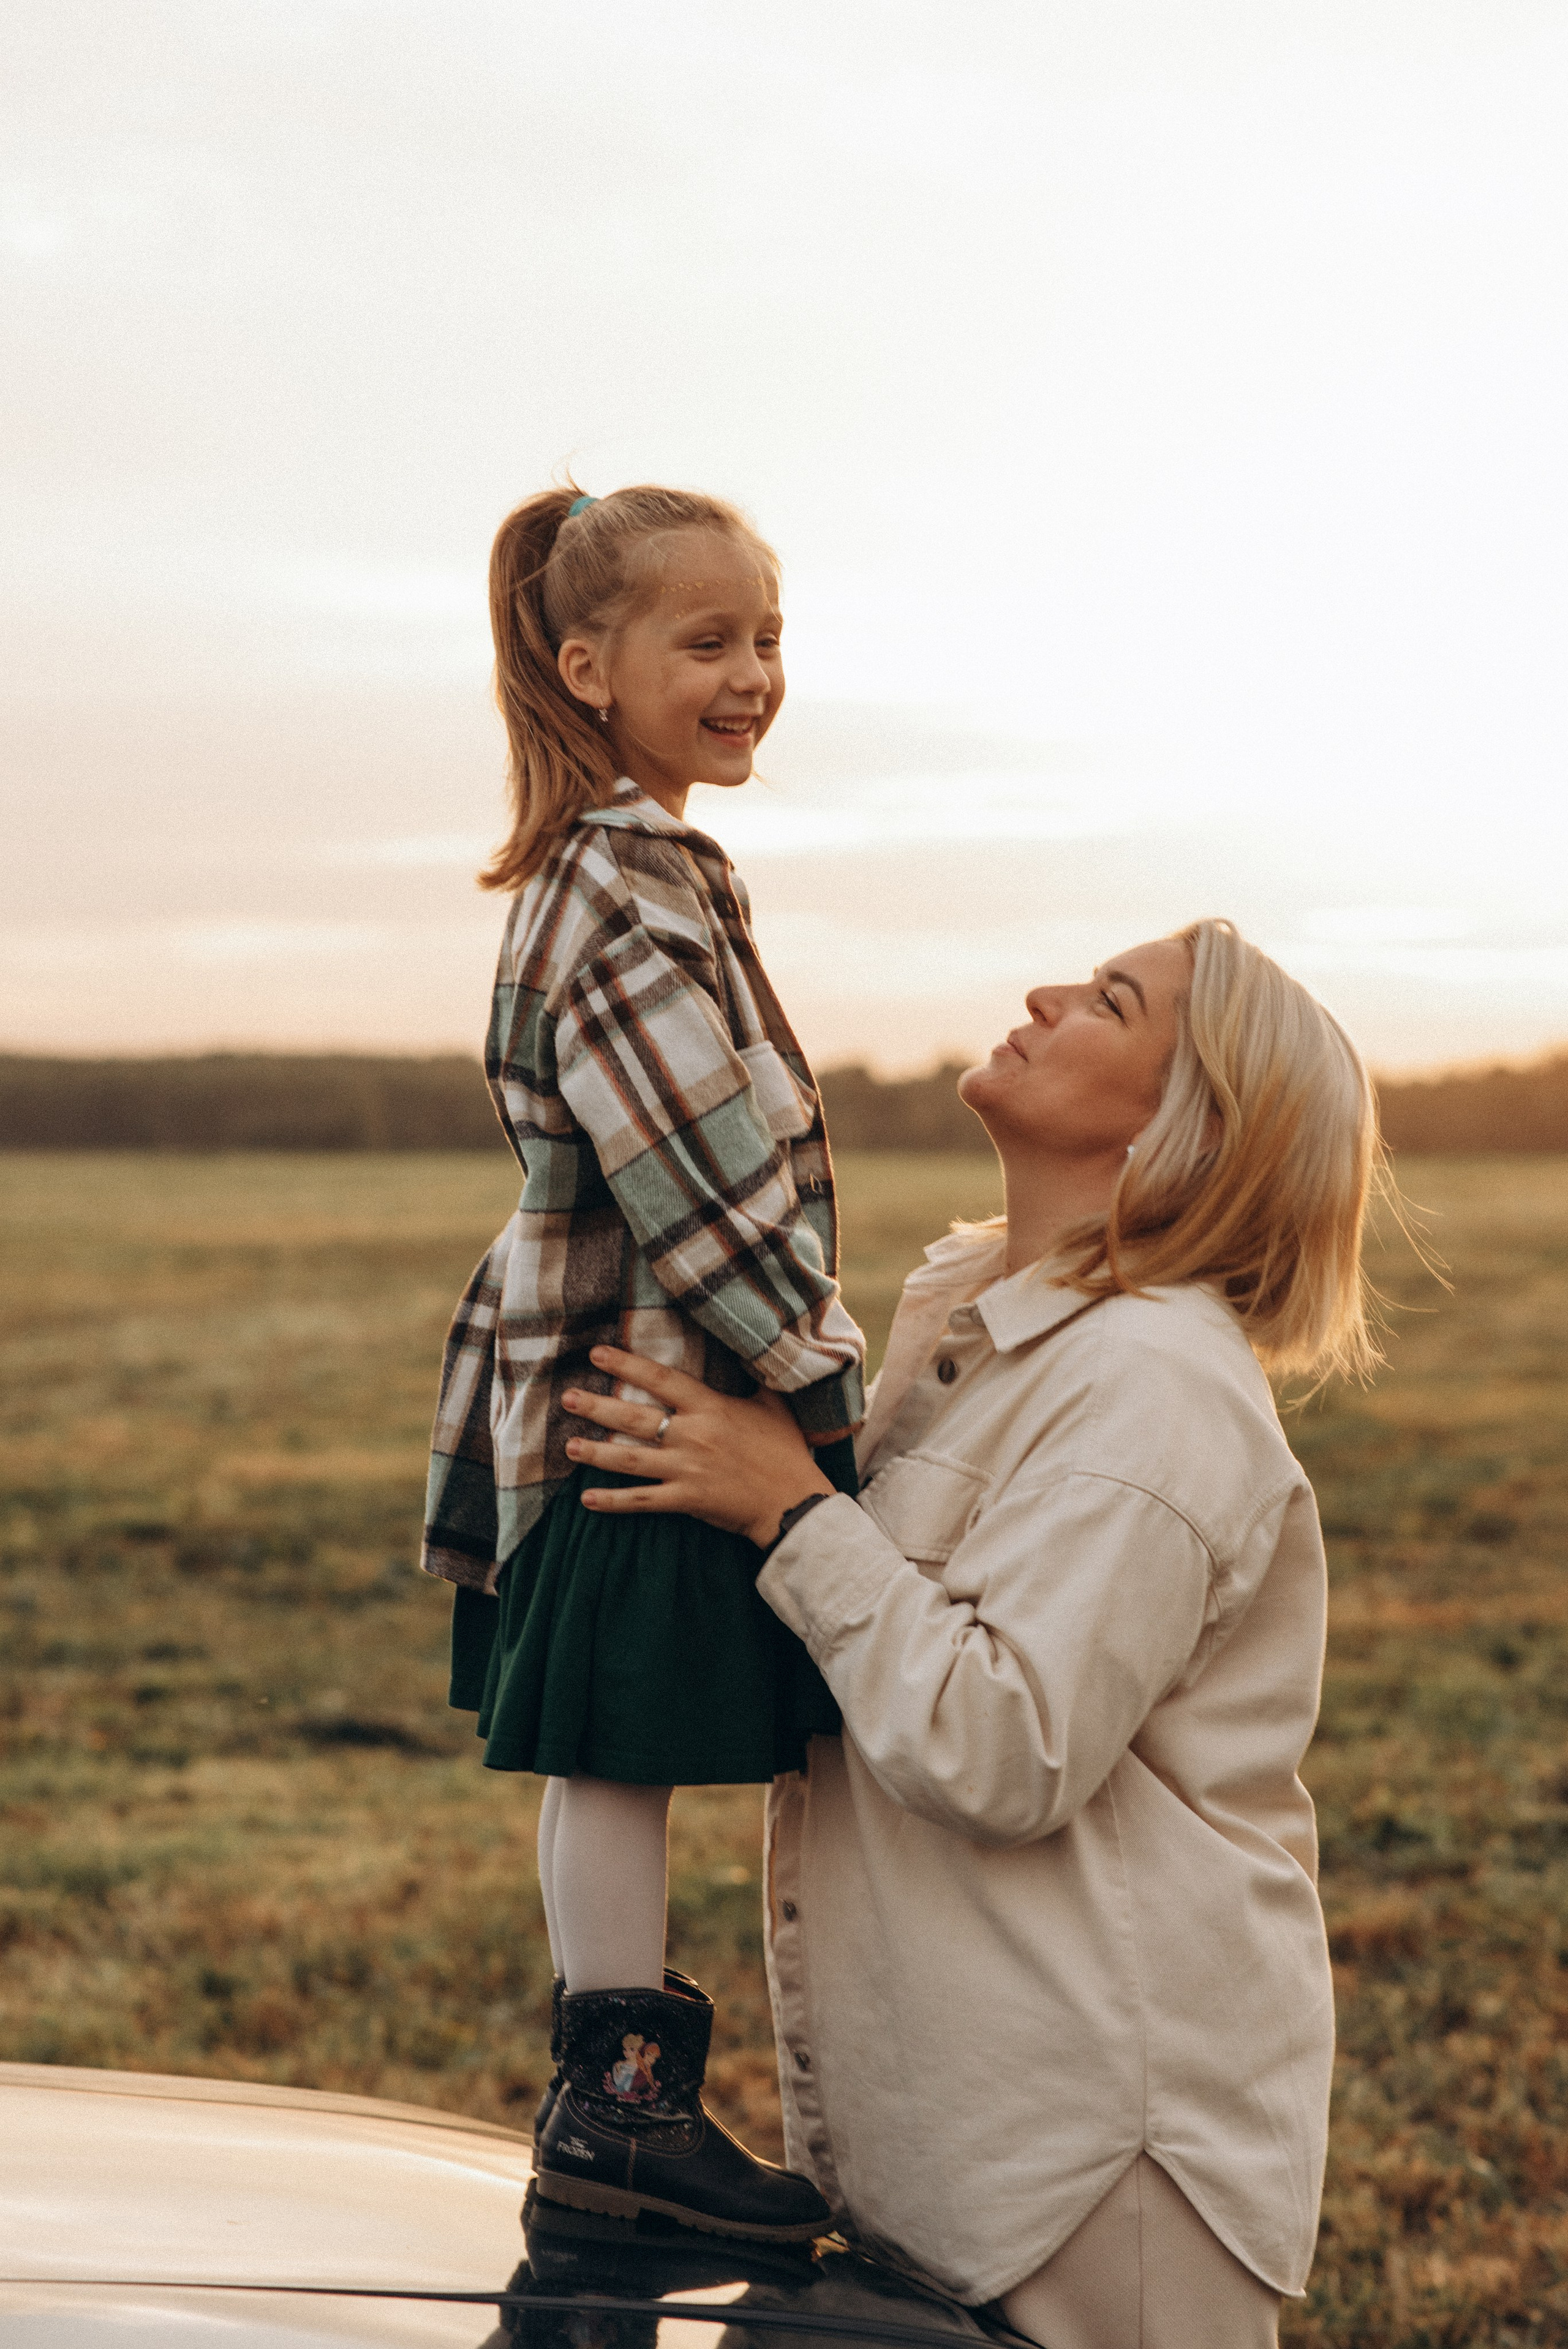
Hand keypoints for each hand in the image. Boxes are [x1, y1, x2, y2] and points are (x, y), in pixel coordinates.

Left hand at [562, 1345, 834, 1548]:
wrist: (794, 1502)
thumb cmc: (787, 1451)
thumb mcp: (774, 1404)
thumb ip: (754, 1377)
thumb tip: (749, 1347)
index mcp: (711, 1407)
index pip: (661, 1379)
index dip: (626, 1365)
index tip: (597, 1354)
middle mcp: (693, 1435)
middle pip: (634, 1418)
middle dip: (597, 1408)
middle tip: (567, 1398)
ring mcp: (687, 1469)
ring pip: (630, 1459)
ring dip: (596, 1454)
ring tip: (569, 1447)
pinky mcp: (687, 1500)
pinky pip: (643, 1501)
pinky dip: (613, 1501)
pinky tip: (587, 1500)